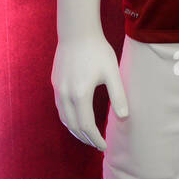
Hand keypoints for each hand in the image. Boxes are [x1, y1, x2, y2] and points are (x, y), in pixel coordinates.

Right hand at [51, 36, 128, 150]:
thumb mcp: (112, 72)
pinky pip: (59, 107)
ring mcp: (58, 89)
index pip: (86, 126)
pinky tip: (76, 118)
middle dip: (85, 138)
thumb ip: (118, 95)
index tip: (104, 146)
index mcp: (81, 94)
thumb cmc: (97, 50)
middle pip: (73, 126)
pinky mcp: (55, 82)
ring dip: (75, 130)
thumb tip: (124, 117)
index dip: (95, 139)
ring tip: (86, 136)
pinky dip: (67, 118)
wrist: (76, 31)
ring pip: (63, 118)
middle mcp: (65, 94)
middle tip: (97, 145)